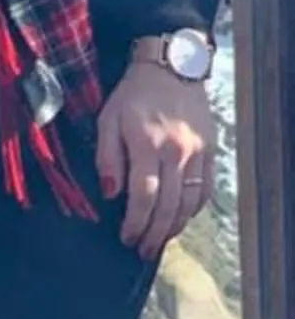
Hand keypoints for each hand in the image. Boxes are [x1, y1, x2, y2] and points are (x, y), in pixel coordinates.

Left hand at [94, 57, 213, 259]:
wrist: (172, 68)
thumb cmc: (133, 94)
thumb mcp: (107, 119)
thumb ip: (107, 158)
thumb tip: (110, 194)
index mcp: (146, 145)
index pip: (143, 196)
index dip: (135, 223)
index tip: (126, 238)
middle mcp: (176, 152)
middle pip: (168, 206)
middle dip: (154, 234)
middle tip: (142, 250)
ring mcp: (197, 153)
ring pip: (189, 202)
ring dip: (174, 227)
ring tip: (160, 241)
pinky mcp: (210, 151)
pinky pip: (205, 189)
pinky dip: (193, 209)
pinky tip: (181, 219)